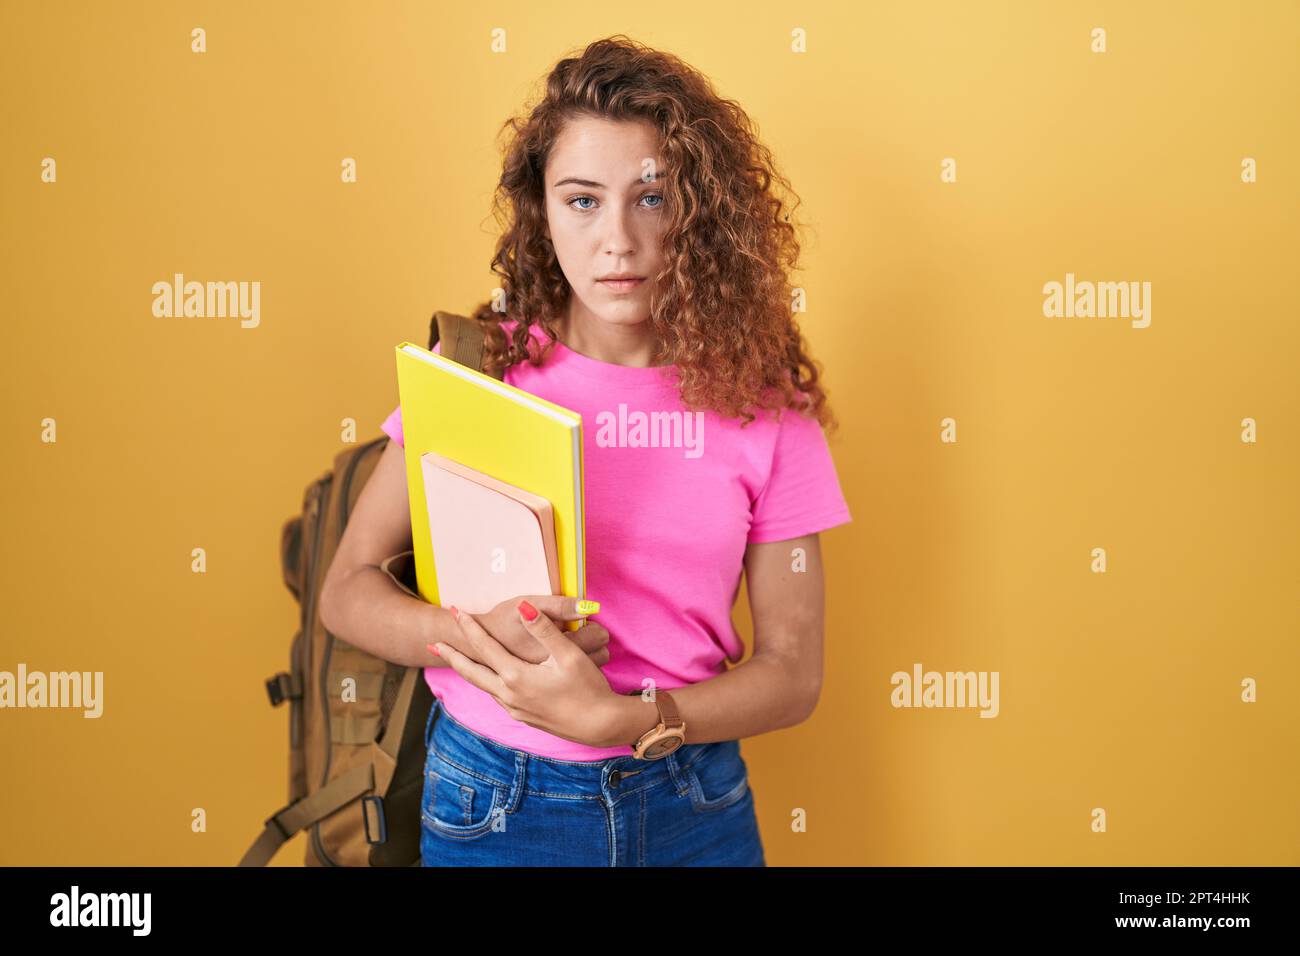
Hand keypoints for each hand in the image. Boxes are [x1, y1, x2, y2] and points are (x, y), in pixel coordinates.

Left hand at [432, 599, 620, 746]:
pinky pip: (496, 696)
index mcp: (516, 677)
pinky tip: (491, 680)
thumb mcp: (568, 655)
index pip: (484, 647)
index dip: (469, 627)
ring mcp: (515, 709)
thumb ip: (543, 630)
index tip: (455, 611)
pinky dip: (486, 683)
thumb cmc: (588, 689)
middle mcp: (509, 695)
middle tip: (433, 644)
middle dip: (451, 656)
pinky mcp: (525, 717)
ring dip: (468, 671)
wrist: (601, 726)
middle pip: (471, 672)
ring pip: (483, 686)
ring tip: (456, 660)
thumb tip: (523, 607)